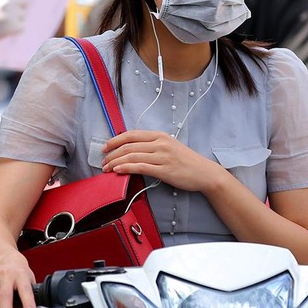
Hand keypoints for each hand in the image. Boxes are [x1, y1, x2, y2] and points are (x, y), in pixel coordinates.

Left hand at [101, 130, 220, 191]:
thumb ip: (152, 146)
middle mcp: (160, 143)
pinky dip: (126, 168)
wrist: (204, 173)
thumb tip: (131, 150)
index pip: (132, 134)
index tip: (105, 147)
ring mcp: (162, 156)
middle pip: (129, 146)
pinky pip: (140, 167)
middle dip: (112, 153)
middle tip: (103, 161)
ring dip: (115, 162)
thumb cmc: (186, 161)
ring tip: (106, 168)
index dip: (115, 140)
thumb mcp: (169, 147)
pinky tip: (117, 171)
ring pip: (132, 156)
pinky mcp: (164, 170)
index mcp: (160, 136)